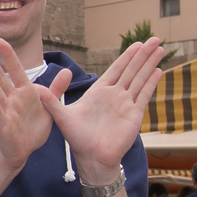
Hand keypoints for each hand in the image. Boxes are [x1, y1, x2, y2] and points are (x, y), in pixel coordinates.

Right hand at [0, 39, 54, 172]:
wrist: (26, 151)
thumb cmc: (34, 129)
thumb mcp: (49, 107)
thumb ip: (56, 89)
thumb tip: (68, 70)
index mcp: (25, 92)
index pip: (16, 70)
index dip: (8, 55)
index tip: (0, 41)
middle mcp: (13, 98)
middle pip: (1, 77)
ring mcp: (7, 110)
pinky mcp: (5, 124)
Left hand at [36, 38, 163, 184]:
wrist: (91, 158)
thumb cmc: (77, 138)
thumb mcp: (62, 116)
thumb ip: (52, 101)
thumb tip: (36, 88)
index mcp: (100, 92)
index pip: (116, 69)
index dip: (126, 57)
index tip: (136, 44)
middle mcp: (115, 95)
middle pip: (132, 70)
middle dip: (142, 55)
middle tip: (154, 39)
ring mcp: (126, 104)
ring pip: (140, 79)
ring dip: (150, 63)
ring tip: (160, 48)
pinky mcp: (134, 115)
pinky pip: (144, 95)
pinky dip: (151, 82)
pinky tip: (159, 70)